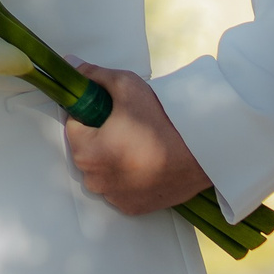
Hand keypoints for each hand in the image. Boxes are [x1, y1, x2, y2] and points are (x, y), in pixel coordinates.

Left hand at [64, 63, 210, 214]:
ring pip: (102, 170)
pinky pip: (119, 188)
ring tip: (139, 144)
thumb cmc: (162, 120)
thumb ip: (94, 75)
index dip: (89, 114)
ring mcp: (113, 197)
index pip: (73, 126)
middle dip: (100, 136)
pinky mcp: (132, 207)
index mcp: (86, 152)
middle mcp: (95, 180)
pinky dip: (127, 176)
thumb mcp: (127, 86)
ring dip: (113, 158)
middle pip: (87, 150)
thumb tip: (71, 65)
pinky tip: (146, 163)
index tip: (108, 110)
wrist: (202, 153)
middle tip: (127, 125)